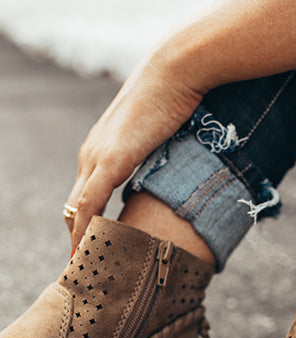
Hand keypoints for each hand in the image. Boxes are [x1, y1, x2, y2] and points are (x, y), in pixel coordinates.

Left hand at [65, 51, 203, 248]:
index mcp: (101, 148)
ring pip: (76, 210)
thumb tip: (176, 178)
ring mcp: (97, 157)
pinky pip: (88, 204)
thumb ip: (159, 159)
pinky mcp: (110, 160)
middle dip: (80, 238)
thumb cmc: (178, 98)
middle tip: (91, 267)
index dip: (88, 224)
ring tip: (89, 267)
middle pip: (74, 207)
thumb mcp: (164, 137)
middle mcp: (91, 154)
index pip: (85, 195)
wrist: (177, 70)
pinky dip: (85, 229)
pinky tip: (87, 249)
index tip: (98, 249)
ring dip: (81, 239)